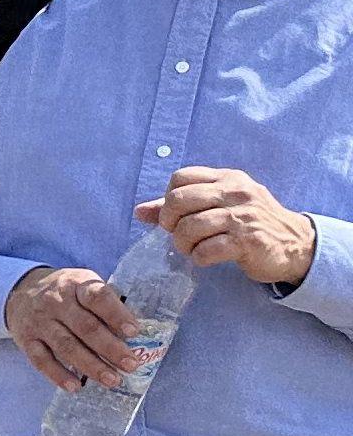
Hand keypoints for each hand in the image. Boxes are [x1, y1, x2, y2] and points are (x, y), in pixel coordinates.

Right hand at [5, 263, 147, 387]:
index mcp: (76, 285)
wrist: (19, 292)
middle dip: (111, 348)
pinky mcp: (26, 340)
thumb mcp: (82, 285)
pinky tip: (75, 386)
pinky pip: (41, 360)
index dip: (116, 315)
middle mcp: (56, 302)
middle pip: (85, 327)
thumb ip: (104, 303)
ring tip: (112, 380)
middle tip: (131, 365)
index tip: (134, 332)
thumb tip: (132, 335)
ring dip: (91, 366)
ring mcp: (39, 322)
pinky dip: (58, 374)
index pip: (97, 297)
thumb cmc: (64, 292)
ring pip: (66, 346)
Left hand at [148, 167, 317, 287]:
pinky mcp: (248, 241)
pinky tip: (207, 257)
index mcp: (228, 179)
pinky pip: (207, 250)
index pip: (181, 177)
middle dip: (169, 221)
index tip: (175, 215)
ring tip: (192, 248)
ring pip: (190, 226)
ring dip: (183, 243)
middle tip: (177, 234)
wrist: (296, 244)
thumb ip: (181, 206)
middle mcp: (236, 193)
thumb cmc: (251, 223)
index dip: (168, 198)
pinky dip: (200, 257)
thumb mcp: (221, 205)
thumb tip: (139, 211)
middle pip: (179, 200)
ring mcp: (243, 216)